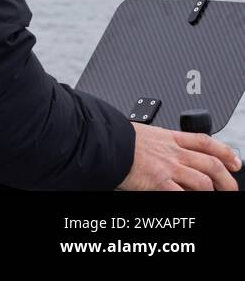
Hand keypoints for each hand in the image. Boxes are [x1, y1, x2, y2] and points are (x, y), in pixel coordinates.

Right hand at [118, 123, 240, 190]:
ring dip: (213, 192)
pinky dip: (191, 198)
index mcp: (169, 137)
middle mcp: (173, 152)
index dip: (224, 151)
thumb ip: (158, 142)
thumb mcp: (142, 133)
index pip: (205, 142)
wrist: (101, 142)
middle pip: (211, 163)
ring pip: (204, 181)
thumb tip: (163, 149)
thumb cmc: (114, 138)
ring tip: (215, 198)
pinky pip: (183, 194)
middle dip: (227, 178)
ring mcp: (168, 167)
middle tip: (232, 188)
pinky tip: (192, 200)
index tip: (234, 160)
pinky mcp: (159, 182)